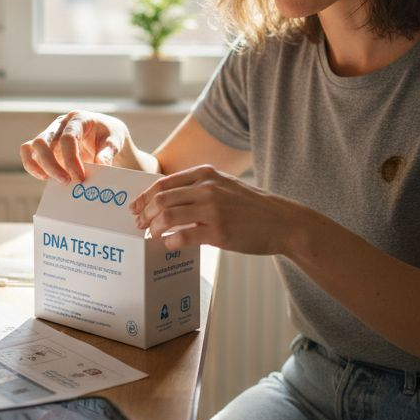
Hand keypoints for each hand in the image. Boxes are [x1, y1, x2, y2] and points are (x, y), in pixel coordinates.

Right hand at [20, 110, 131, 182]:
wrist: (105, 136)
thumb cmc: (109, 136)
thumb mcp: (115, 142)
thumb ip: (107, 153)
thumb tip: (101, 166)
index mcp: (78, 119)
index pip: (68, 138)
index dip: (71, 160)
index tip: (80, 178)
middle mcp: (60, 124)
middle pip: (43, 141)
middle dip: (51, 164)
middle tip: (66, 182)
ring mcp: (51, 134)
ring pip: (33, 147)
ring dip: (41, 166)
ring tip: (54, 182)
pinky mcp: (45, 146)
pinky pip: (29, 152)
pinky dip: (32, 166)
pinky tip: (45, 178)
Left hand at [130, 165, 303, 254]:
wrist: (283, 222)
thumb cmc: (252, 207)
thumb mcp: (225, 185)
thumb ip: (199, 188)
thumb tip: (168, 202)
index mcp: (206, 174)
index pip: (163, 183)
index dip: (144, 197)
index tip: (136, 209)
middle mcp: (207, 188)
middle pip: (161, 199)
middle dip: (144, 214)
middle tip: (139, 225)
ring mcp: (213, 210)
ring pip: (167, 217)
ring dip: (154, 229)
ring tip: (152, 236)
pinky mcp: (219, 232)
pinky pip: (183, 237)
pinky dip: (170, 242)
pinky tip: (170, 246)